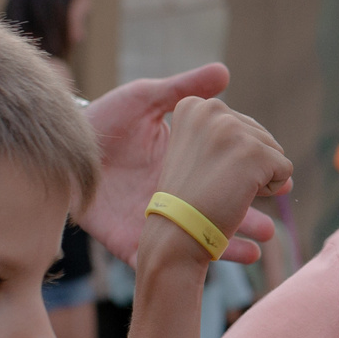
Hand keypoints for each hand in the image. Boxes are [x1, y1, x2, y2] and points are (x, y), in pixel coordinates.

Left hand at [76, 65, 285, 263]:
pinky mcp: (130, 238)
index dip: (253, 177)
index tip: (279, 180)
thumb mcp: (147, 98)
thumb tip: (225, 72)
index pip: (227, 174)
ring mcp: (154, 217)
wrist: (59, 146)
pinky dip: (183, 263)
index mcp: (183, 163)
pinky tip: (206, 265)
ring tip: (258, 246)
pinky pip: (161, 257)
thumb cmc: (103, 119)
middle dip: (250, 218)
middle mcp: (175, 193)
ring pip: (198, 236)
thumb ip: (185, 89)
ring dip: (230, 243)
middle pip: (219, 209)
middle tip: (273, 223)